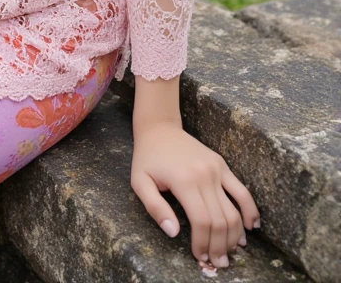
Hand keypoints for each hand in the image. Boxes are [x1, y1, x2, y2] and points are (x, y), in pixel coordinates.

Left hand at [130, 122, 260, 268]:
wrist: (160, 128)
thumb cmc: (147, 157)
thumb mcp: (140, 182)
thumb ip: (155, 208)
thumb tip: (173, 232)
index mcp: (184, 181)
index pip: (201, 221)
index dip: (203, 243)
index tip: (200, 257)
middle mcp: (204, 175)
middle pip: (220, 219)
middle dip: (220, 246)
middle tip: (218, 262)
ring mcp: (216, 169)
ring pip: (234, 209)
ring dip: (235, 235)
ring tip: (231, 252)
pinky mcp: (222, 164)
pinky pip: (242, 190)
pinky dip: (250, 210)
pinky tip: (251, 227)